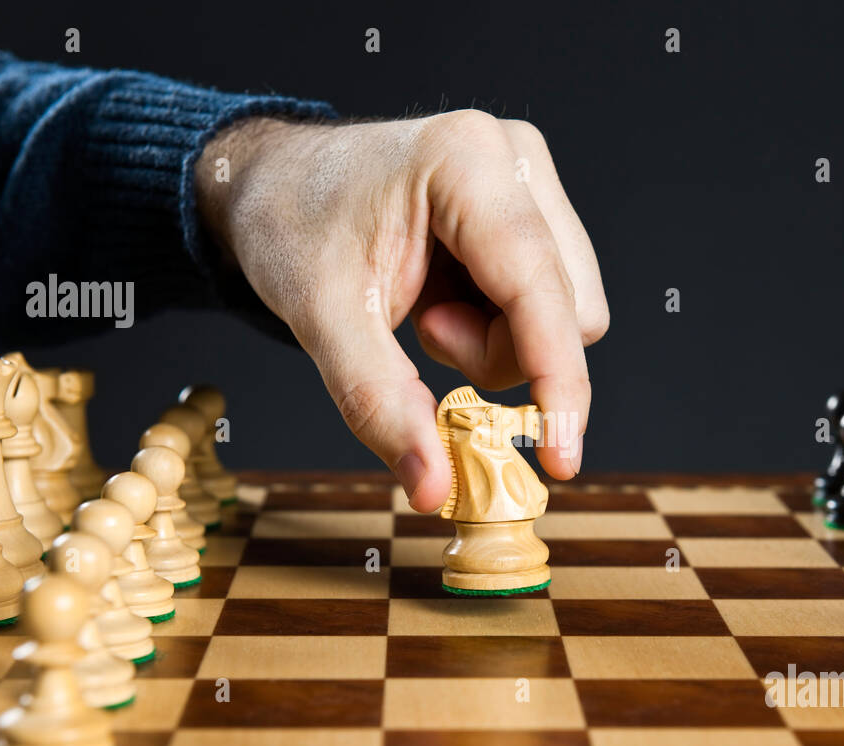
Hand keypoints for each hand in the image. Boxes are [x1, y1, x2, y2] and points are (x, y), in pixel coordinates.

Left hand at [195, 110, 608, 512]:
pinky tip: (445, 299)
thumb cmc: (291, 224)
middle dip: (497, 354)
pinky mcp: (533, 206)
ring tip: (426, 312)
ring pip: (569, 314)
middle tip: (422, 333)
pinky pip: (553, 304)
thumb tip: (435, 488)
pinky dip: (501, 327)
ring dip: (499, 343)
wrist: (274, 181)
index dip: (558, 381)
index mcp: (468, 161)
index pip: (541, 289)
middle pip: (568, 311)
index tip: (559, 459)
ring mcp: (530, 180)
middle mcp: (516, 158)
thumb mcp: (320, 318)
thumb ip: (379, 403)